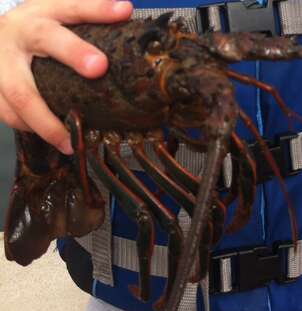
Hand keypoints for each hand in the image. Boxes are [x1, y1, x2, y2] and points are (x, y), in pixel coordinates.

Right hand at [0, 0, 132, 153]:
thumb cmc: (35, 33)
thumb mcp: (56, 18)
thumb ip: (87, 16)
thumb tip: (125, 12)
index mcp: (41, 13)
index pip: (72, 6)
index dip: (97, 9)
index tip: (123, 11)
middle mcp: (19, 33)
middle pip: (44, 39)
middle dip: (72, 52)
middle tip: (98, 66)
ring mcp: (0, 63)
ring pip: (20, 91)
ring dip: (46, 119)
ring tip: (70, 142)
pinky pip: (9, 112)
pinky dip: (32, 128)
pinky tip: (53, 140)